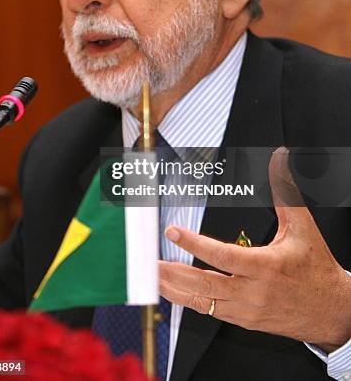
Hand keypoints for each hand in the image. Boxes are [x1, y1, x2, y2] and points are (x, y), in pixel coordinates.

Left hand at [159, 147, 350, 351]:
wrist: (332, 310)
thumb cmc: (316, 268)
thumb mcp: (303, 228)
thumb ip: (286, 192)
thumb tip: (279, 159)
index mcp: (265, 267)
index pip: (223, 255)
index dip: (195, 244)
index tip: (173, 232)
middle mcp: (253, 292)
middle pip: (204, 284)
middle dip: (173, 273)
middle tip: (149, 262)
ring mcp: (247, 311)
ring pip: (203, 303)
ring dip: (176, 290)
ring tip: (154, 277)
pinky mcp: (245, 321)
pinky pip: (212, 313)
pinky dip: (191, 302)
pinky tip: (177, 291)